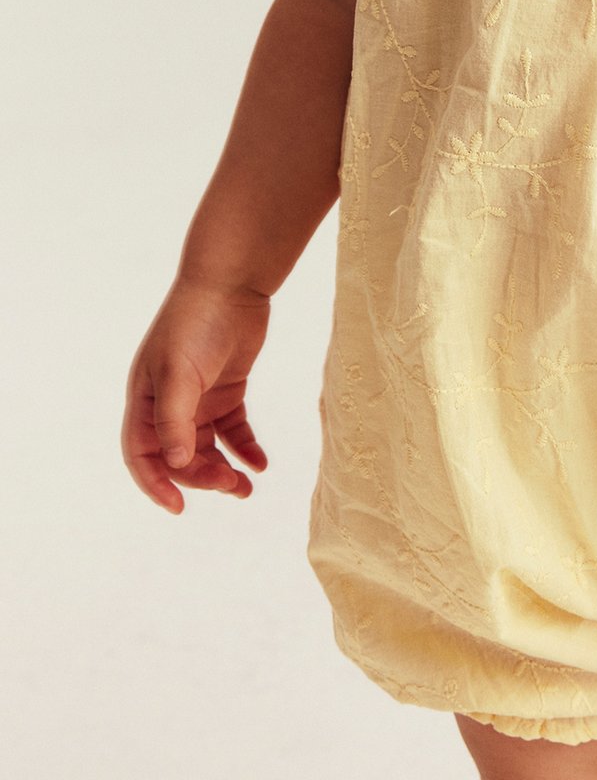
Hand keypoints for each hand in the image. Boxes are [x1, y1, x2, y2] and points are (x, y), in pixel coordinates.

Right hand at [122, 276, 271, 513]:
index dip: (155, 483)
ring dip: (223, 469)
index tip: (178, 507)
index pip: (142, 454)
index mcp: (146, 399)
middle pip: (179, 456)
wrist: (232, 283)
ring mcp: (199, 397)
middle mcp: (169, 403)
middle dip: (202, 476)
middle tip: (230, 485)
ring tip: (246, 487)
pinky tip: (260, 463)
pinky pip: (233, 429)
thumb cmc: (196, 323)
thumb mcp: (180, 373)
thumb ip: (175, 420)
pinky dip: (245, 448)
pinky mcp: (228, 388)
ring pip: (207, 447)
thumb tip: (176, 465)